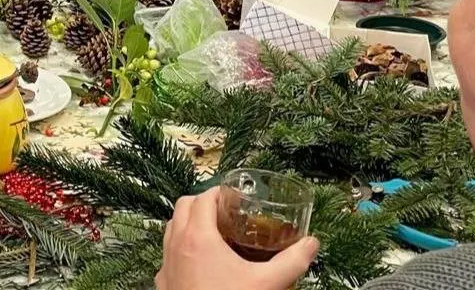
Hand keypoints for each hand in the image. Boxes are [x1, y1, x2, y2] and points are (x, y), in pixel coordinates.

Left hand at [155, 189, 318, 289]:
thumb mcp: (268, 284)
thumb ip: (291, 261)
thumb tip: (311, 243)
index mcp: (198, 237)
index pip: (202, 198)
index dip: (218, 193)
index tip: (235, 198)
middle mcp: (176, 244)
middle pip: (183, 207)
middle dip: (203, 204)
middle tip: (227, 213)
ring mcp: (167, 263)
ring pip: (172, 228)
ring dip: (189, 223)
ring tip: (215, 234)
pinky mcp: (164, 281)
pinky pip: (168, 253)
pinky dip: (181, 248)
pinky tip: (201, 262)